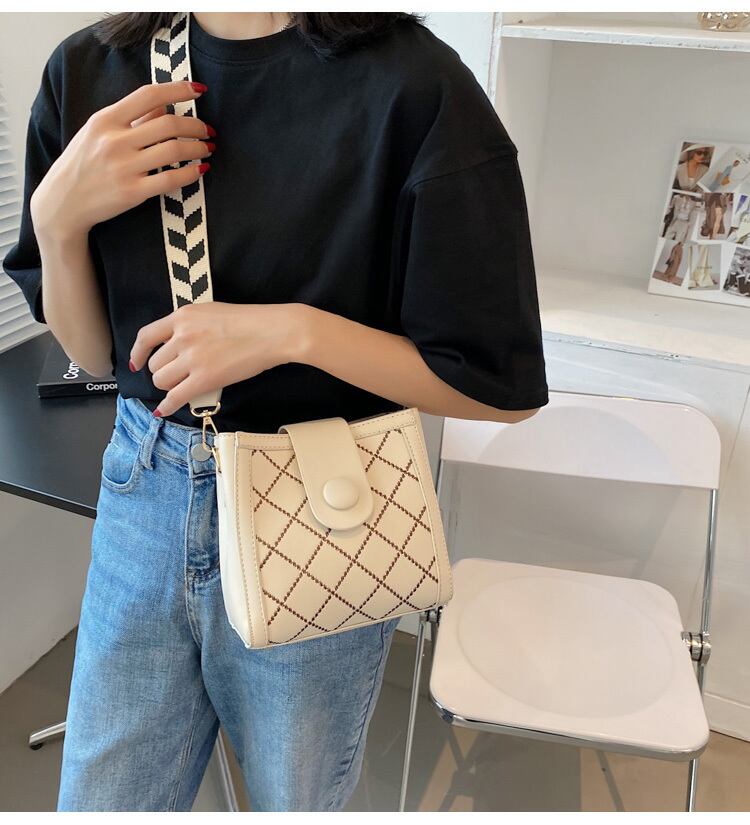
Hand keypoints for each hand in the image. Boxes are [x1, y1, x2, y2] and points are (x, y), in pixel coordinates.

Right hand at [30, 79, 215, 239]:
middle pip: (168, 124)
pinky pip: (171, 180)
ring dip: (198, 148)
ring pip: (174, 151)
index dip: (178, 89)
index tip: (199, 90)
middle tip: (208, 130)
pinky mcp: (133, 192)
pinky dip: (191, 173)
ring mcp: (124, 168)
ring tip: (207, 148)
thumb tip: (164, 104)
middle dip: (196, 125)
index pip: (148, 95)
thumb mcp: (98, 132)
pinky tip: (201, 169)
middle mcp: (114, 141)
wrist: (63, 202)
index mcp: (105, 120)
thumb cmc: (83, 163)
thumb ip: (131, 118)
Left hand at [129, 302, 305, 417]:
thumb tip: (177, 343)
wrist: (272, 332)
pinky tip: (163, 411)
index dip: (138, 353)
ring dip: (170, 386)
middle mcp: (182, 336)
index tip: (136, 363)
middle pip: (155, 364)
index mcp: (182, 317)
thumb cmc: (250, 321)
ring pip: (162, 381)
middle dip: (164, 372)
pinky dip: (167, 407)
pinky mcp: (204, 378)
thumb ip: (190, 325)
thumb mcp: (211, 312)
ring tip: (185, 385)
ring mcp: (192, 358)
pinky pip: (175, 397)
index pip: (146, 336)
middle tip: (179, 376)